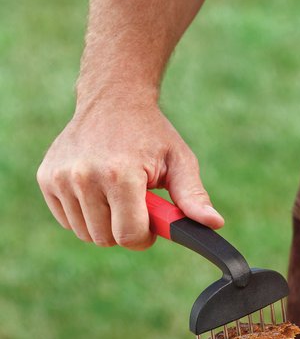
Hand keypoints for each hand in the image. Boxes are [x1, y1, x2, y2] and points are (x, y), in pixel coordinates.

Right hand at [37, 99, 223, 248]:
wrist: (113, 99)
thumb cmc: (152, 135)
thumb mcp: (181, 161)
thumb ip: (193, 197)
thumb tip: (215, 223)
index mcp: (120, 175)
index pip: (129, 236)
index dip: (144, 238)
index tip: (151, 225)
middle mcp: (84, 176)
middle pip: (106, 239)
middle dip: (126, 230)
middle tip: (136, 205)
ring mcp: (61, 177)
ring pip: (86, 234)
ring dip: (105, 224)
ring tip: (117, 196)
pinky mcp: (46, 178)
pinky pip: (68, 221)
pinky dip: (85, 216)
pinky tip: (98, 192)